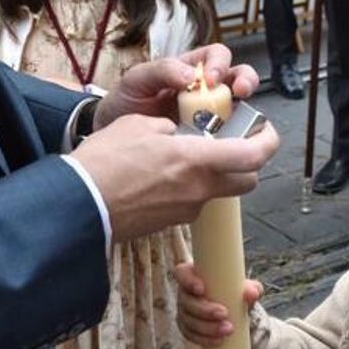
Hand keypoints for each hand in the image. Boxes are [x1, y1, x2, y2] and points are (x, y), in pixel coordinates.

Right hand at [71, 114, 281, 241]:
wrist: (79, 206)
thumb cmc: (105, 162)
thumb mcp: (139, 125)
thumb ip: (170, 128)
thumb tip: (178, 135)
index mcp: (198, 161)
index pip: (254, 155)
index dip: (268, 141)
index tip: (267, 130)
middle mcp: (200, 189)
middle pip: (246, 180)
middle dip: (245, 162)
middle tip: (228, 144)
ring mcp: (186, 211)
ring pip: (217, 191)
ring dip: (212, 175)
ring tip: (184, 158)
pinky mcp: (170, 223)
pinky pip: (191, 203)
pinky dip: (187, 189)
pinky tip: (161, 178)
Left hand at [95, 45, 260, 127]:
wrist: (109, 133)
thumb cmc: (124, 101)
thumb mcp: (135, 80)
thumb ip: (160, 71)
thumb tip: (190, 76)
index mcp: (190, 68)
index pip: (217, 56)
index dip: (219, 64)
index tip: (210, 79)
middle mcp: (205, 90)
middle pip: (238, 77)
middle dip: (246, 81)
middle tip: (240, 91)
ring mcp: (208, 114)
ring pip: (239, 107)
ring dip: (246, 110)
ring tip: (239, 118)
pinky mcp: (207, 139)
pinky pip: (226, 136)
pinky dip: (231, 139)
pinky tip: (224, 144)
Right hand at [174, 261, 263, 346]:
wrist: (234, 310)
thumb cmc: (235, 292)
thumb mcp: (245, 288)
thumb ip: (251, 288)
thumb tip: (252, 294)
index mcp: (193, 275)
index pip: (182, 273)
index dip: (188, 281)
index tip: (202, 289)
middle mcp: (184, 293)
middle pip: (187, 301)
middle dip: (204, 310)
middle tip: (224, 313)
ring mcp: (184, 311)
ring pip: (188, 321)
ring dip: (207, 327)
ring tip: (228, 329)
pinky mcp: (187, 327)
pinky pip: (190, 335)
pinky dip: (204, 339)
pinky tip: (219, 340)